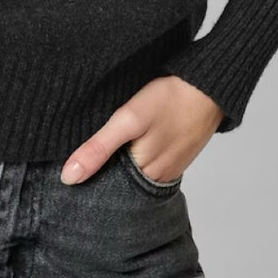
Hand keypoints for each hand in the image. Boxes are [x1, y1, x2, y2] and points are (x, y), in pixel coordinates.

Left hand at [60, 76, 224, 187]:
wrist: (209, 88)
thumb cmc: (170, 100)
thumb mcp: (128, 120)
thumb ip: (98, 148)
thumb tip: (69, 178)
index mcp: (143, 176)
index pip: (104, 189)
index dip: (86, 180)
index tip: (68, 172)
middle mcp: (156, 180)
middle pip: (118, 184)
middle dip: (101, 174)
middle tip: (80, 157)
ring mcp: (167, 171)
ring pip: (131, 176)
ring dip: (117, 166)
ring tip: (102, 150)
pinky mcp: (173, 159)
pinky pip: (146, 167)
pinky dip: (134, 159)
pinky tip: (128, 145)